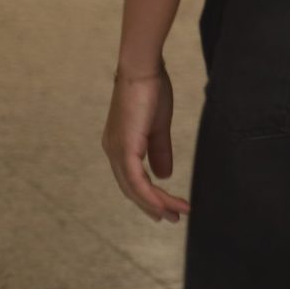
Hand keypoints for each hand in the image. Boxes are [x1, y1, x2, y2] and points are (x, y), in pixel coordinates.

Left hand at [101, 65, 189, 221]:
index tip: (169, 207)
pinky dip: (150, 194)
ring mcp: (117, 151)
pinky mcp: (125, 148)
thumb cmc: (151, 91)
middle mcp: (113, 152)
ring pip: (134, 189)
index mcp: (120, 146)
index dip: (150, 195)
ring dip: (155, 204)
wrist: (142, 70)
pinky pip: (136, 180)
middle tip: (174, 218)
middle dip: (153, 206)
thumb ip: (160, 151)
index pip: (134, 179)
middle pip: (132, 189)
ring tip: (176, 213)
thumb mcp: (159, 126)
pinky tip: (164, 203)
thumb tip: (164, 176)